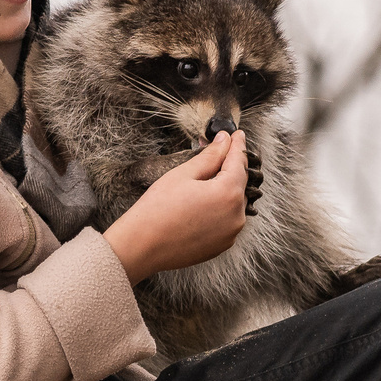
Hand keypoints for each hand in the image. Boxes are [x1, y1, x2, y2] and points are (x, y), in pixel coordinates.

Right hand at [104, 131, 248, 283]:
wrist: (142, 246)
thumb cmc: (157, 209)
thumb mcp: (184, 174)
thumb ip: (210, 156)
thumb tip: (224, 141)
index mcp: (228, 194)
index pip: (239, 162)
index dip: (238, 145)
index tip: (237, 135)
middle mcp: (236, 215)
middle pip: (239, 182)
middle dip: (230, 165)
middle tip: (219, 150)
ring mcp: (231, 233)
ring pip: (234, 202)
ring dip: (226, 187)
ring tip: (208, 177)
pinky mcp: (223, 245)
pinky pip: (227, 219)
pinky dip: (221, 207)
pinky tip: (204, 201)